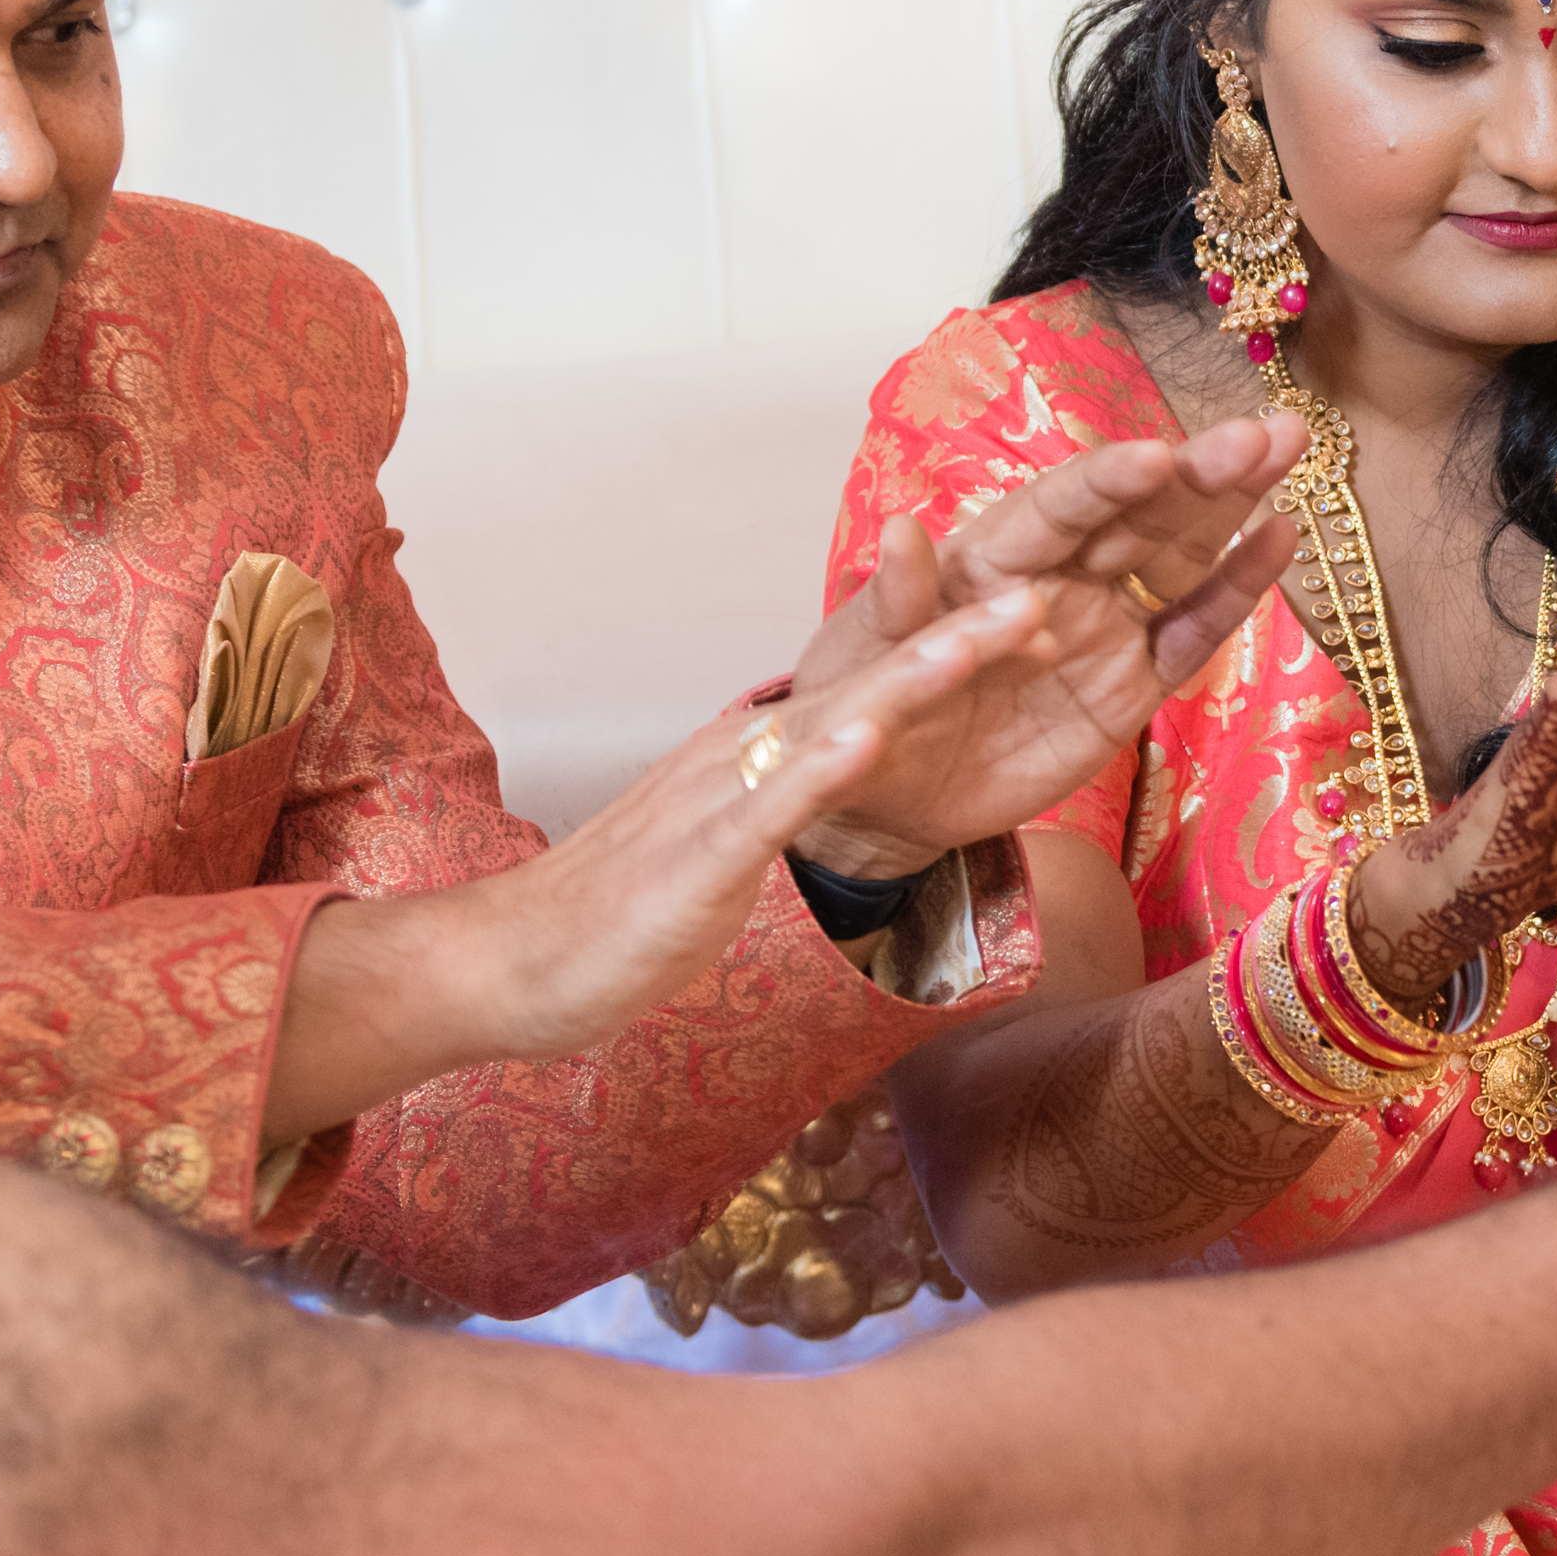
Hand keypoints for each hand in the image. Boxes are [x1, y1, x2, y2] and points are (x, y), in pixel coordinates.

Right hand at [452, 595, 1059, 1057]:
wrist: (508, 959)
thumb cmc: (622, 910)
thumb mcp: (731, 843)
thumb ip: (786, 801)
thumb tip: (841, 771)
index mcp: (761, 753)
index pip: (877, 693)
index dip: (958, 657)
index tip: (1042, 622)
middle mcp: (746, 754)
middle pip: (872, 684)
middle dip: (963, 641)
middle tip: (1048, 595)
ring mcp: (720, 799)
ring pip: (834, 725)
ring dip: (913, 677)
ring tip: (985, 633)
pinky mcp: (697, 859)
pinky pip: (769, 808)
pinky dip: (822, 772)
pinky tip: (871, 740)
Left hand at [792, 414, 1306, 878]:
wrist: (882, 799)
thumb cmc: (860, 708)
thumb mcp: (863, 657)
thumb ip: (894, 598)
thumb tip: (901, 529)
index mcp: (991, 554)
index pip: (1060, 506)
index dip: (1111, 480)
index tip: (1161, 455)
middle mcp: (1057, 575)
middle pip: (1139, 513)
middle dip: (1202, 470)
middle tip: (1271, 431)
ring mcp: (1101, 625)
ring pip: (1178, 554)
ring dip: (1233, 504)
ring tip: (1288, 449)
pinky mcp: (1131, 685)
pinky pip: (1190, 631)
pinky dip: (1235, 589)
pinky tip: (1278, 539)